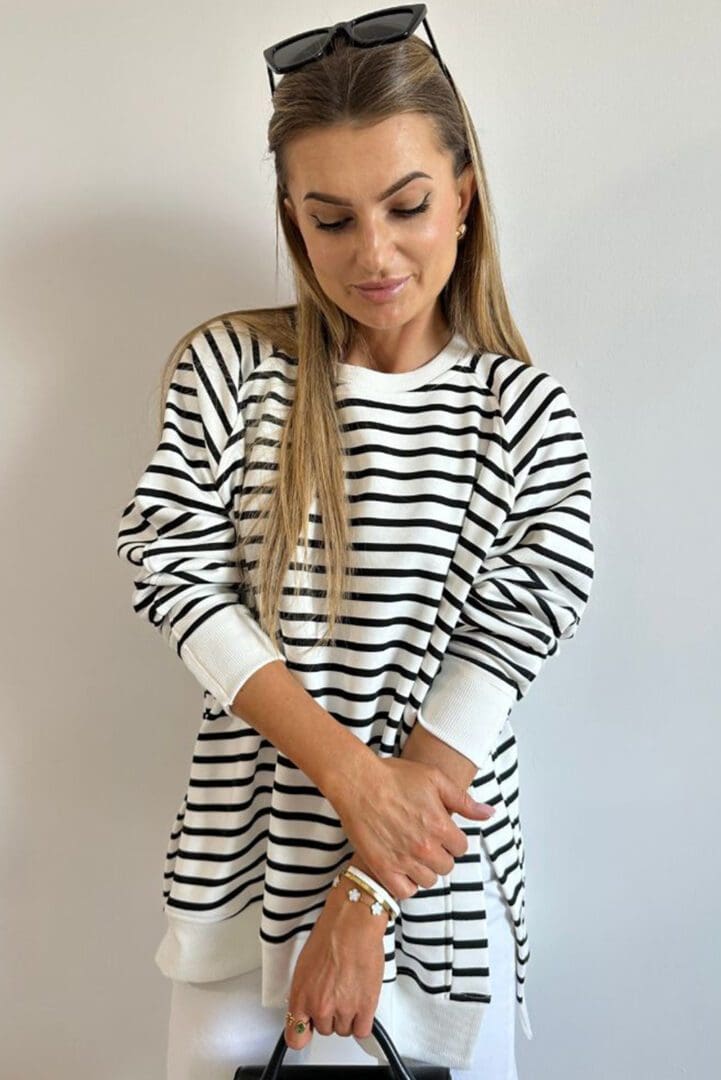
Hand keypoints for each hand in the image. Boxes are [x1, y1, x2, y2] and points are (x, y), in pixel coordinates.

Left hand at [284, 876, 386, 1051]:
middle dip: (330, 1015)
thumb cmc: (329, 935)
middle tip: (336, 993)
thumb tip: (308, 1007)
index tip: (308, 1028)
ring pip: (344, 1029)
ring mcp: (343, 1009)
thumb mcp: (304, 966)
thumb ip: (305, 993)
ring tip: (350, 991)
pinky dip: (363, 1021)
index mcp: (300, 996)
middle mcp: (319, 1006)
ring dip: (348, 1016)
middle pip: (324, 1030)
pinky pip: (362, 1030)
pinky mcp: (365, 1006)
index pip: (295, 1036)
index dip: (303, 1033)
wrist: (352, 923)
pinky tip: (361, 1003)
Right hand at [332, 756, 495, 900]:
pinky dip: (406, 883)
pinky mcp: (383, 868)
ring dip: (424, 869)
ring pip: (428, 880)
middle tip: (424, 840)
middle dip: (439, 854)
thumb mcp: (435, 779)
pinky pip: (405, 891)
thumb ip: (464, 801)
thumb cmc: (395, 776)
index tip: (439, 830)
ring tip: (412, 852)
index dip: (451, 838)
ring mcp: (403, 860)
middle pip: (446, 866)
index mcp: (440, 826)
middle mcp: (424, 847)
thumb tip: (489, 813)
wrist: (357, 782)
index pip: (461, 848)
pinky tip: (402, 867)